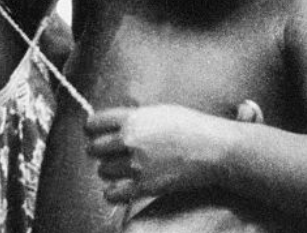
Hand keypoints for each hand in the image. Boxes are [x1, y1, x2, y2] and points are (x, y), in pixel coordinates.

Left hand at [85, 105, 234, 204]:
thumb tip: (115, 126)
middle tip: (112, 153)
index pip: (94, 123)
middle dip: (101, 151)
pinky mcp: (143, 185)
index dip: (92, 129)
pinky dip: (113, 192)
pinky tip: (122, 187)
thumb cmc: (193, 127)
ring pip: (103, 170)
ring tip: (124, 168)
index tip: (96, 133)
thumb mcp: (161, 112)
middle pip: (94, 148)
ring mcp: (135, 164)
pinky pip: (112, 194)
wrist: (214, 149)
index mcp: (134, 118)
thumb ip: (136, 118)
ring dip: (110, 170)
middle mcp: (130, 140)